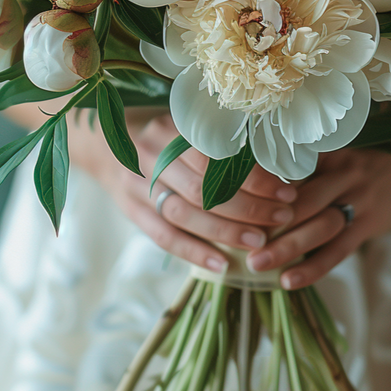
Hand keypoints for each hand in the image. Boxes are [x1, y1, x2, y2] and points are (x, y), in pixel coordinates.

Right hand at [93, 111, 297, 272]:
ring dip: (225, 231)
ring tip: (259, 242)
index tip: (285, 191)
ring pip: (185, 214)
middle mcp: (153, 154)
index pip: (219, 157)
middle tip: (282, 217)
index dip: (254, 178)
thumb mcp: (187, 126)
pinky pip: (164, 236)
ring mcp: (138, 183)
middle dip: (247, 206)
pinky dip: (194, 252)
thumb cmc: (163, 135)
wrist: (105, 144)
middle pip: (203, 187)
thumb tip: (276, 167)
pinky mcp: (131, 209)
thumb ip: (220, 143)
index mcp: (173, 127)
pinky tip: (222, 264)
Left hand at [245, 146, 390, 289]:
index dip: (263, 188)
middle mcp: (343, 175)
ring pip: (319, 227)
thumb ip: (300, 168)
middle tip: (239, 242)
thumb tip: (252, 189)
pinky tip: (289, 280)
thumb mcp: (332, 156)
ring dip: (287, 248)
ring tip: (257, 265)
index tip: (233, 201)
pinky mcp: (369, 226)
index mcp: (328, 154)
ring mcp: (358, 201)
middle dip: (270, 223)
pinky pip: (338, 251)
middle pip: (303, 200)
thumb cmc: (358, 167)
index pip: (290, 168)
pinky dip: (313, 267)